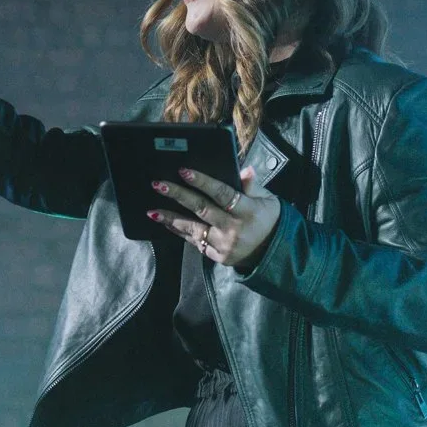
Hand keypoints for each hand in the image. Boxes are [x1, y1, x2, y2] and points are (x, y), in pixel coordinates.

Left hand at [147, 166, 280, 269]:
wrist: (273, 252)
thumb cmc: (268, 219)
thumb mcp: (268, 200)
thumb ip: (253, 186)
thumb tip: (244, 170)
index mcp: (248, 211)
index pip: (222, 194)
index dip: (203, 182)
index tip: (184, 171)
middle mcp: (234, 229)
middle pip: (202, 209)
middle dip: (178, 195)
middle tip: (158, 185)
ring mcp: (224, 245)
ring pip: (193, 229)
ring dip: (171, 218)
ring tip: (152, 210)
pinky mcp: (217, 256)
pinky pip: (195, 242)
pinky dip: (179, 231)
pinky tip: (165, 222)